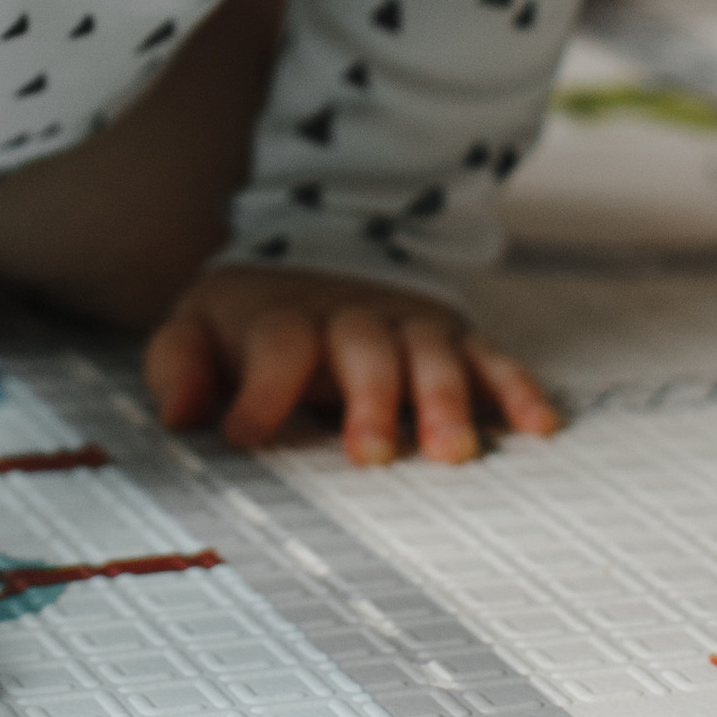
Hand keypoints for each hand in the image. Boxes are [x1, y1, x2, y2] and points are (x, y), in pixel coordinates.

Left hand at [144, 265, 558, 464]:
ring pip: (431, 353)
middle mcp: (351, 319)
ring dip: (443, 399)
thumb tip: (180, 414)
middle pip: (364, 347)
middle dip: (369, 398)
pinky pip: (490, 359)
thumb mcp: (196, 332)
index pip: (277, 344)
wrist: (312, 261)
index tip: (244, 434)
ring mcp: (408, 327)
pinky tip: (537, 427)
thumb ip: (179, 366)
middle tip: (368, 455)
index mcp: (284, 321)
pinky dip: (514, 388)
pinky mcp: (454, 339)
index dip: (262, 388)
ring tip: (452, 453)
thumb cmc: (250, 327)